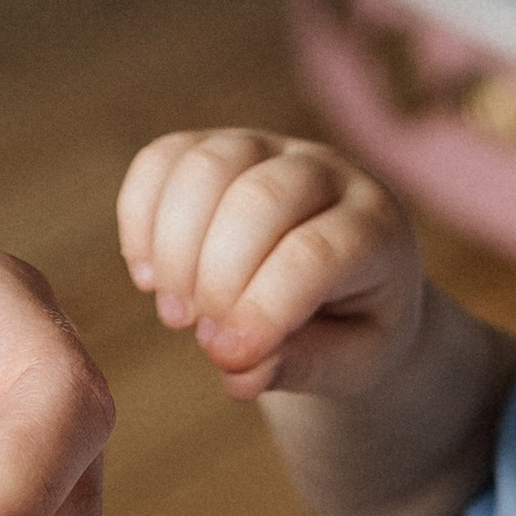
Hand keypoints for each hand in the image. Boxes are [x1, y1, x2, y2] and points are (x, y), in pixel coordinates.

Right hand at [118, 130, 423, 402]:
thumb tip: (237, 368)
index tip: (226, 357)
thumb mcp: (350, 364)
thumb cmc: (354, 328)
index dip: (261, 308)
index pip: (314, 253)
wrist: (350, 285)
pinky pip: (164, 159)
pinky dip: (140, 217)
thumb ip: (300, 367)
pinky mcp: (217, 147)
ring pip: (208, 166)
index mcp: (375, 227)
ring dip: (174, 248)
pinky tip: (148, 277)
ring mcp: (269, 149)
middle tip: (200, 337)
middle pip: (259, 196)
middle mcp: (328, 171)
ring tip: (175, 314)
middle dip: (215, 276)